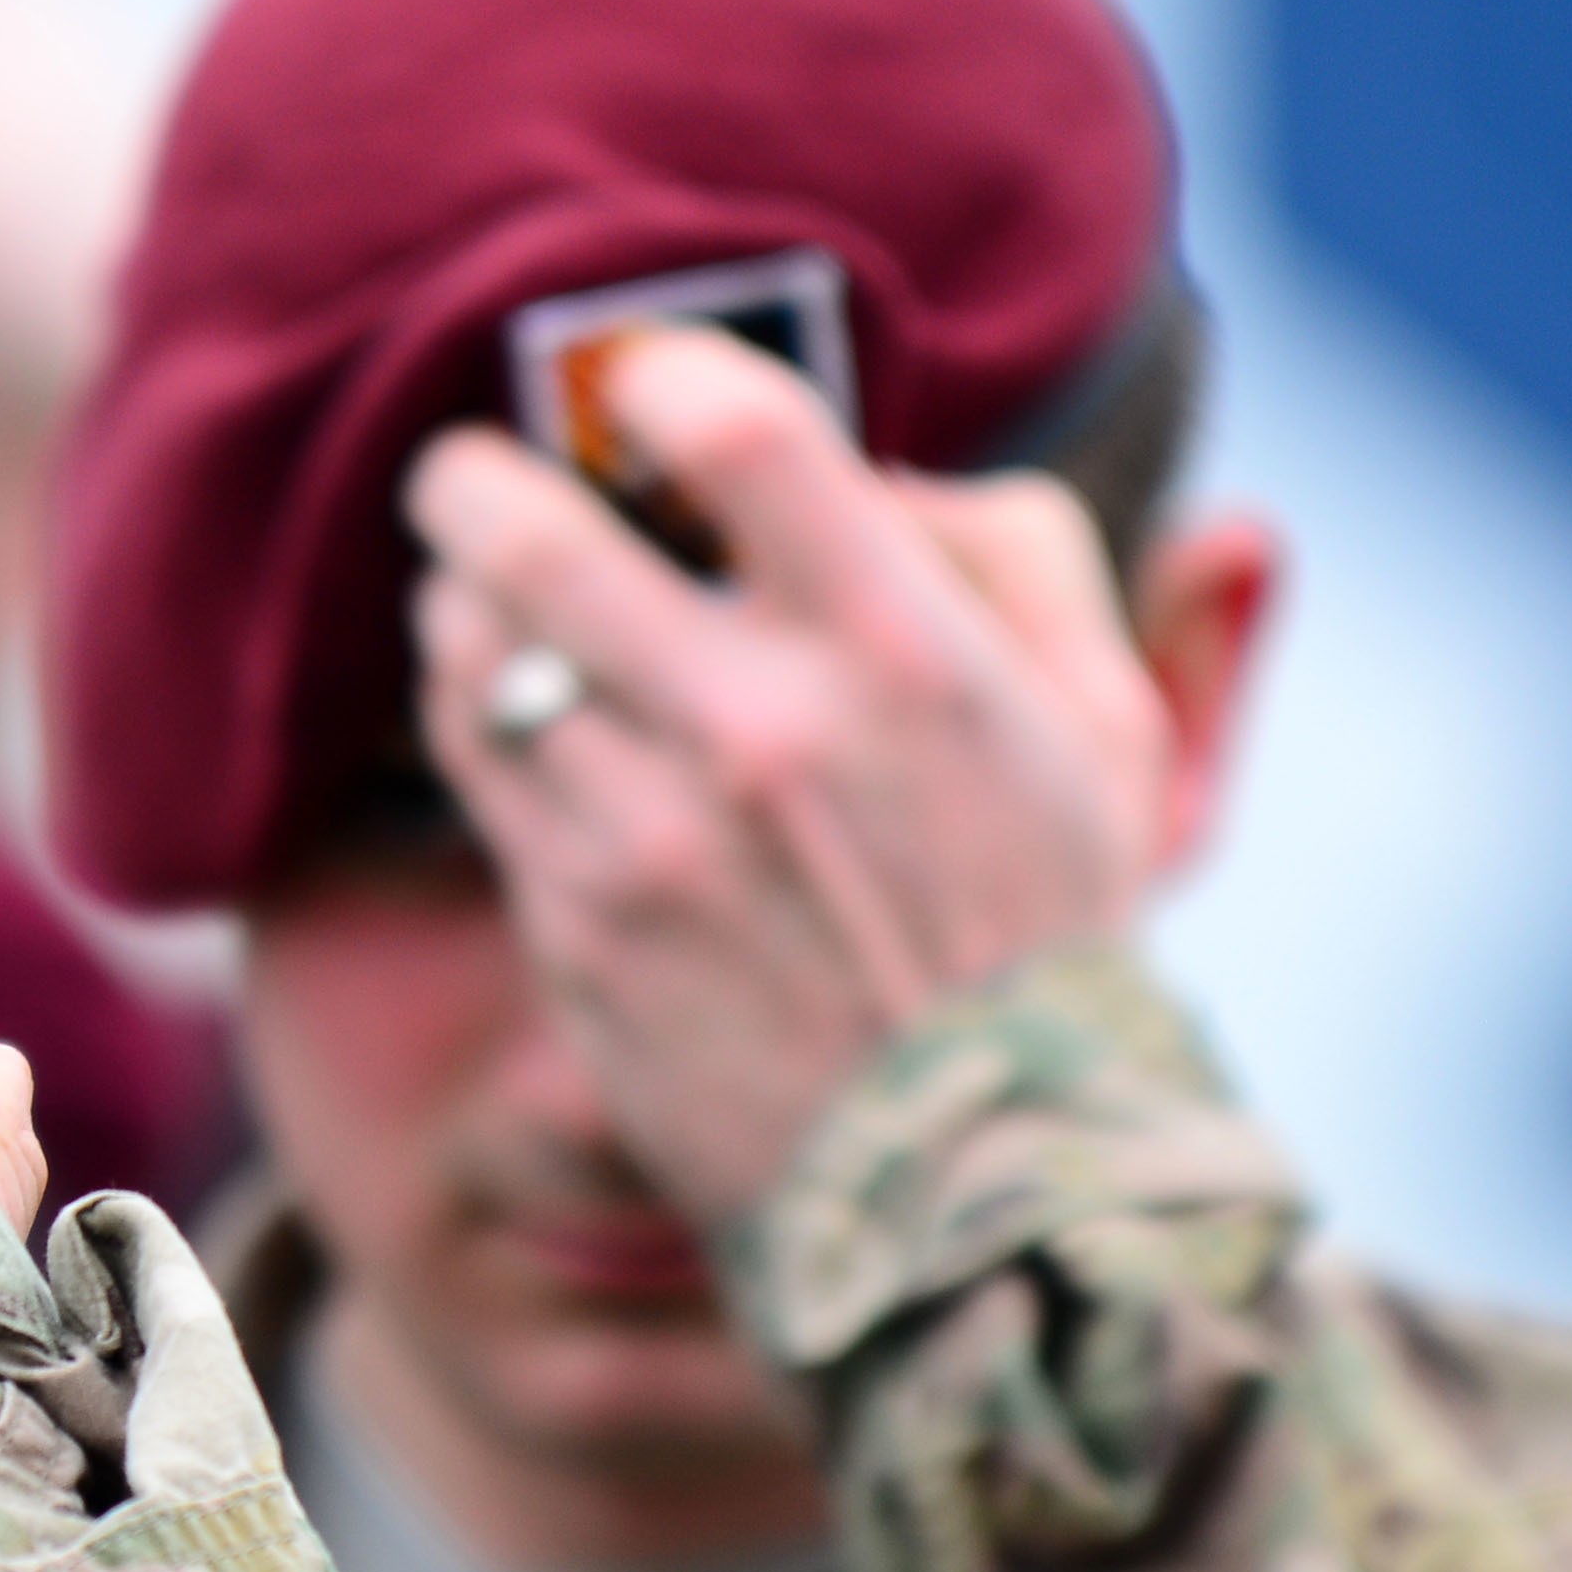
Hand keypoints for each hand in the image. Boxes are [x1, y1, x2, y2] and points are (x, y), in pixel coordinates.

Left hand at [402, 328, 1176, 1227]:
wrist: (976, 1196)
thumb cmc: (1049, 943)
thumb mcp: (1108, 735)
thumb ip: (1020, 560)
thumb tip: (881, 471)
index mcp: (909, 657)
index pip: (740, 434)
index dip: (658, 375)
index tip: (639, 385)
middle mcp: (764, 735)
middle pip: (539, 534)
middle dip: (482, 480)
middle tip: (476, 473)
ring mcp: (653, 840)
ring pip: (479, 649)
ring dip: (463, 590)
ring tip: (480, 582)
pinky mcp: (578, 930)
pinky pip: (473, 761)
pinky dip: (466, 699)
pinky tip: (494, 691)